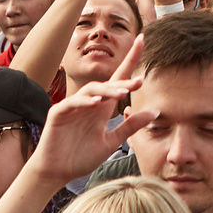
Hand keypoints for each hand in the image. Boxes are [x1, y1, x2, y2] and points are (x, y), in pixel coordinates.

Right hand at [22, 40, 151, 183]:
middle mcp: (89, 103)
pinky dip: (84, 101)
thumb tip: (155, 111)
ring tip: (122, 92)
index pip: (118, 79)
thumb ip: (130, 126)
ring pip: (91, 90)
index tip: (143, 40)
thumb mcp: (111, 141)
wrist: (56, 173)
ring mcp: (72, 107)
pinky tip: (96, 103)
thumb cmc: (81, 157)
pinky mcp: (58, 114)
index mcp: (102, 108)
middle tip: (140, 81)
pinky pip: (72, 103)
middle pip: (107, 84)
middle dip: (123, 81)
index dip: (131, 60)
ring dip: (107, 90)